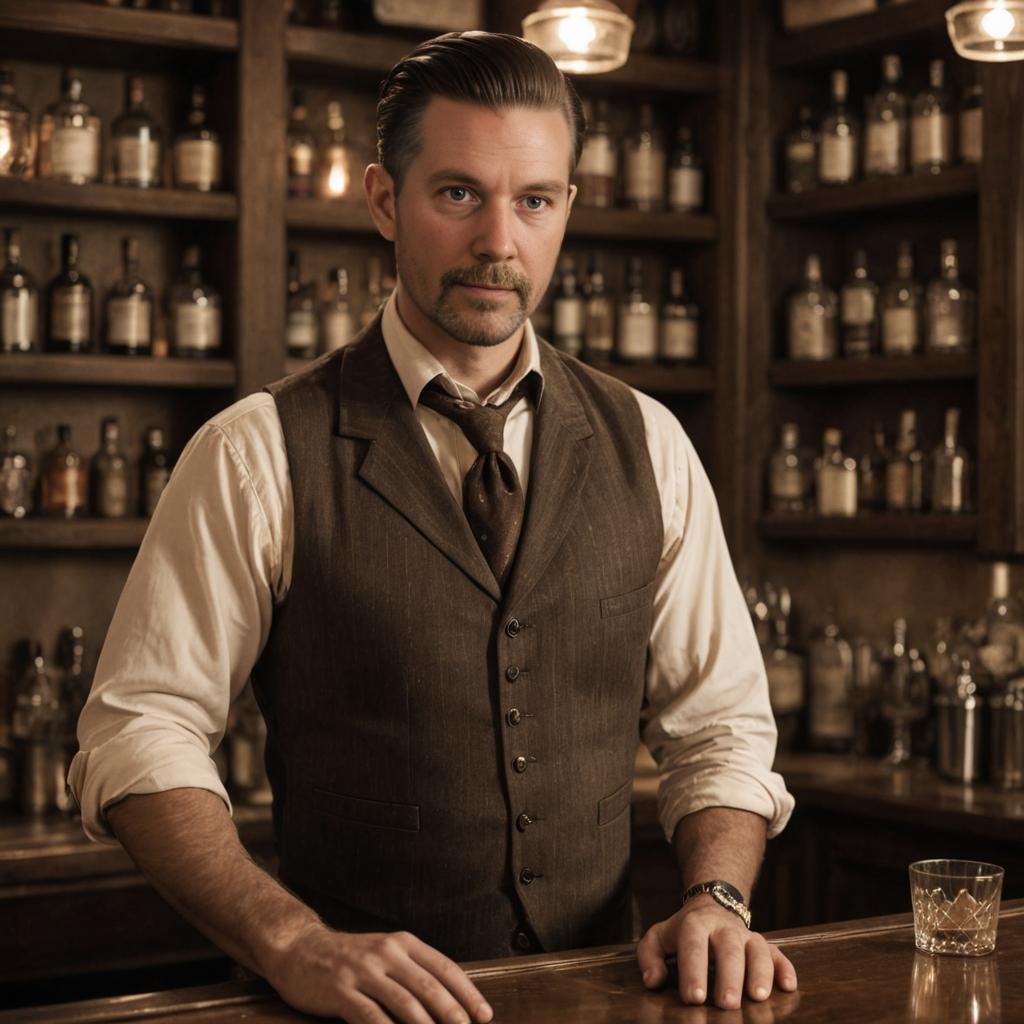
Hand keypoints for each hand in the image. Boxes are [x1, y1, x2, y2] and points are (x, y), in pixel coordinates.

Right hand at [266, 923, 493, 1023]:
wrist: (299, 949)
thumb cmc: (349, 958)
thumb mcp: (385, 954)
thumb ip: (412, 972)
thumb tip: (449, 1003)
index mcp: (402, 943)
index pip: (443, 967)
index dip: (466, 992)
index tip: (484, 1015)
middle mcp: (386, 953)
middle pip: (428, 986)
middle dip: (452, 1014)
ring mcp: (363, 971)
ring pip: (404, 1003)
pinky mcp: (341, 990)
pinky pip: (371, 1017)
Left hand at [636, 895, 797, 1009]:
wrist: (710, 906)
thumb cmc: (681, 933)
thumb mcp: (658, 937)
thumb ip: (649, 957)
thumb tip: (653, 981)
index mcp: (694, 925)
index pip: (693, 946)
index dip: (693, 971)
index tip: (693, 998)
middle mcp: (723, 928)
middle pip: (729, 949)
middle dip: (729, 977)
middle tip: (727, 1004)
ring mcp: (746, 935)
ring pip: (758, 950)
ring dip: (760, 972)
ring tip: (758, 997)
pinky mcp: (763, 945)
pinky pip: (778, 953)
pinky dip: (785, 968)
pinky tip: (788, 986)